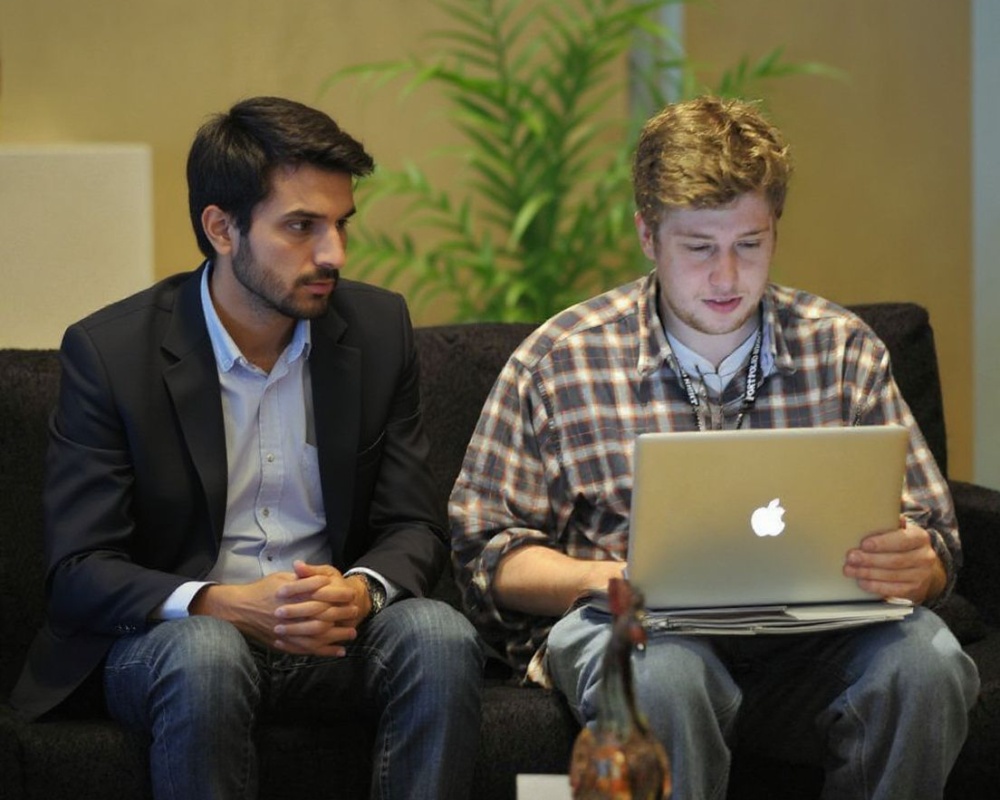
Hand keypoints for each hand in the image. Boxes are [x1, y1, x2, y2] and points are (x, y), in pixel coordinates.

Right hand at [190, 562, 363, 656]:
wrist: (239, 609)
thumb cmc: (262, 590)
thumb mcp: (281, 577)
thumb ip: (302, 578)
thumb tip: (321, 576)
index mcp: (292, 596)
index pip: (321, 595)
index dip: (338, 595)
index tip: (351, 594)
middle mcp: (292, 614)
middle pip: (322, 616)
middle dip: (341, 615)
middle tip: (355, 613)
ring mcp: (288, 631)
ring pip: (317, 636)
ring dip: (337, 636)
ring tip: (352, 634)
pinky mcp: (285, 643)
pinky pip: (307, 650)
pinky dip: (324, 651)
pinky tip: (338, 651)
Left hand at [843, 517, 946, 604]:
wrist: (922, 568)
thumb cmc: (903, 544)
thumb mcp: (901, 529)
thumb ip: (890, 521)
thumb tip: (878, 505)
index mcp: (920, 537)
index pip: (902, 540)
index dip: (882, 543)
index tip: (864, 544)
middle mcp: (924, 557)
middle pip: (895, 560)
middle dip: (869, 559)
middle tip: (851, 557)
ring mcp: (921, 575)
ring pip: (892, 576)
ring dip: (868, 573)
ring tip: (850, 570)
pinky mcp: (914, 590)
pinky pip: (893, 590)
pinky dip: (875, 586)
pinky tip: (861, 582)